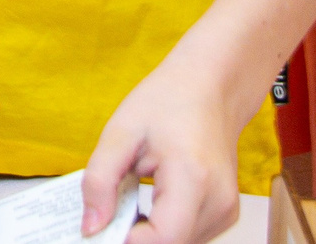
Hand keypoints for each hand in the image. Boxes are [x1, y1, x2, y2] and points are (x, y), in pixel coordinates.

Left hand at [80, 54, 241, 243]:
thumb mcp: (120, 132)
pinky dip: (164, 230)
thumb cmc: (169, 101)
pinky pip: (188, 238)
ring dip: (148, 236)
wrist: (210, 87)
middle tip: (109, 212)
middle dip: (133, 237)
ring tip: (131, 200)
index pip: (163, 239)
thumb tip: (90, 227)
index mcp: (194, 178)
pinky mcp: (225, 214)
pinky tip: (150, 204)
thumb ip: (99, 181)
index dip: (127, 241)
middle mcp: (218, 201)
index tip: (100, 228)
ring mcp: (226, 211)